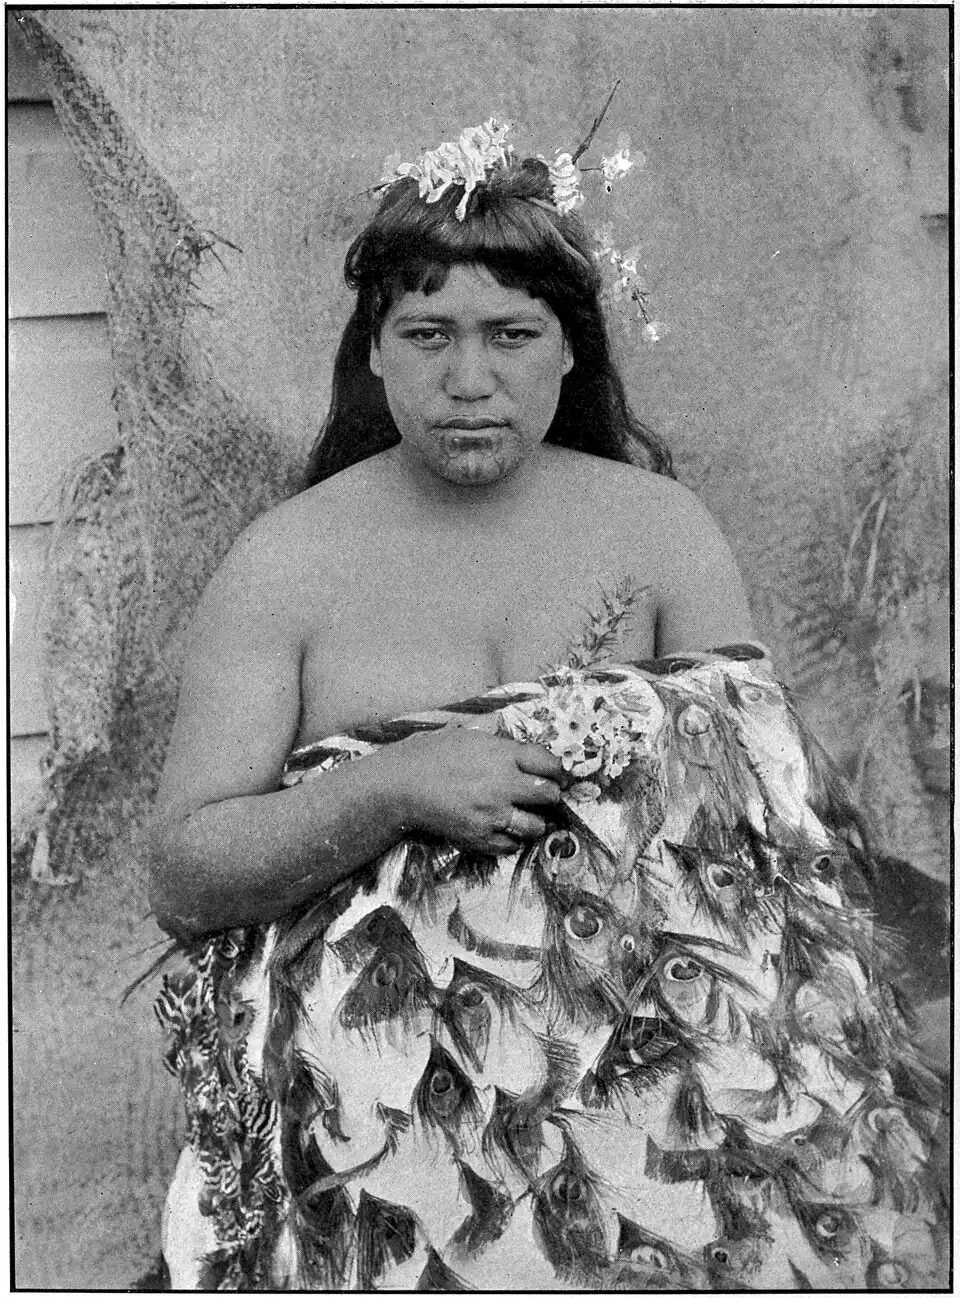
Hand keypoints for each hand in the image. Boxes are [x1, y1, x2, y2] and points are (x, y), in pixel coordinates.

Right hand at [372, 726, 567, 854]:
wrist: (401, 786)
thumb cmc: (431, 756)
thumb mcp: (470, 738)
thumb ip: (502, 748)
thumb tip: (529, 758)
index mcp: (502, 755)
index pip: (549, 764)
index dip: (558, 771)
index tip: (557, 775)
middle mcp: (503, 785)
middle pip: (549, 795)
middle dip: (549, 795)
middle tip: (542, 796)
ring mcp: (493, 814)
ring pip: (536, 826)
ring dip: (534, 821)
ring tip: (522, 815)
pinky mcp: (480, 838)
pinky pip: (511, 846)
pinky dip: (511, 839)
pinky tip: (501, 828)